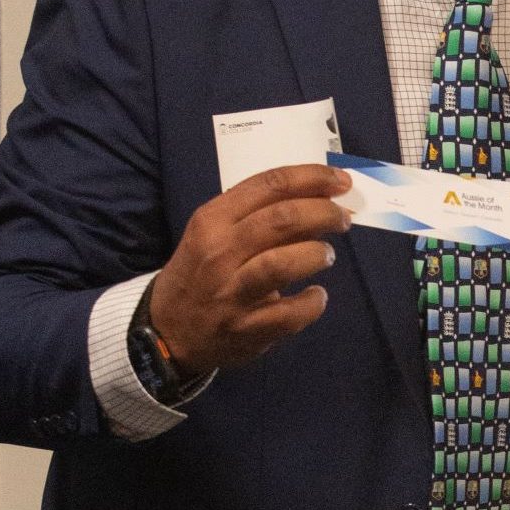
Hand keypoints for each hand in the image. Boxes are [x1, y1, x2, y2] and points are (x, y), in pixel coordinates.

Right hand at [146, 165, 351, 376]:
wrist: (167, 331)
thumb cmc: (200, 273)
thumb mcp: (214, 234)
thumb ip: (257, 217)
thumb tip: (318, 201)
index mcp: (212, 220)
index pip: (268, 186)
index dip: (311, 178)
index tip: (340, 181)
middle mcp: (220, 252)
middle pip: (282, 219)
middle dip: (323, 213)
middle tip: (342, 218)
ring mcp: (232, 293)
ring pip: (283, 263)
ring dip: (317, 254)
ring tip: (326, 255)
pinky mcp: (247, 329)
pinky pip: (290, 313)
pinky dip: (312, 302)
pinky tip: (316, 296)